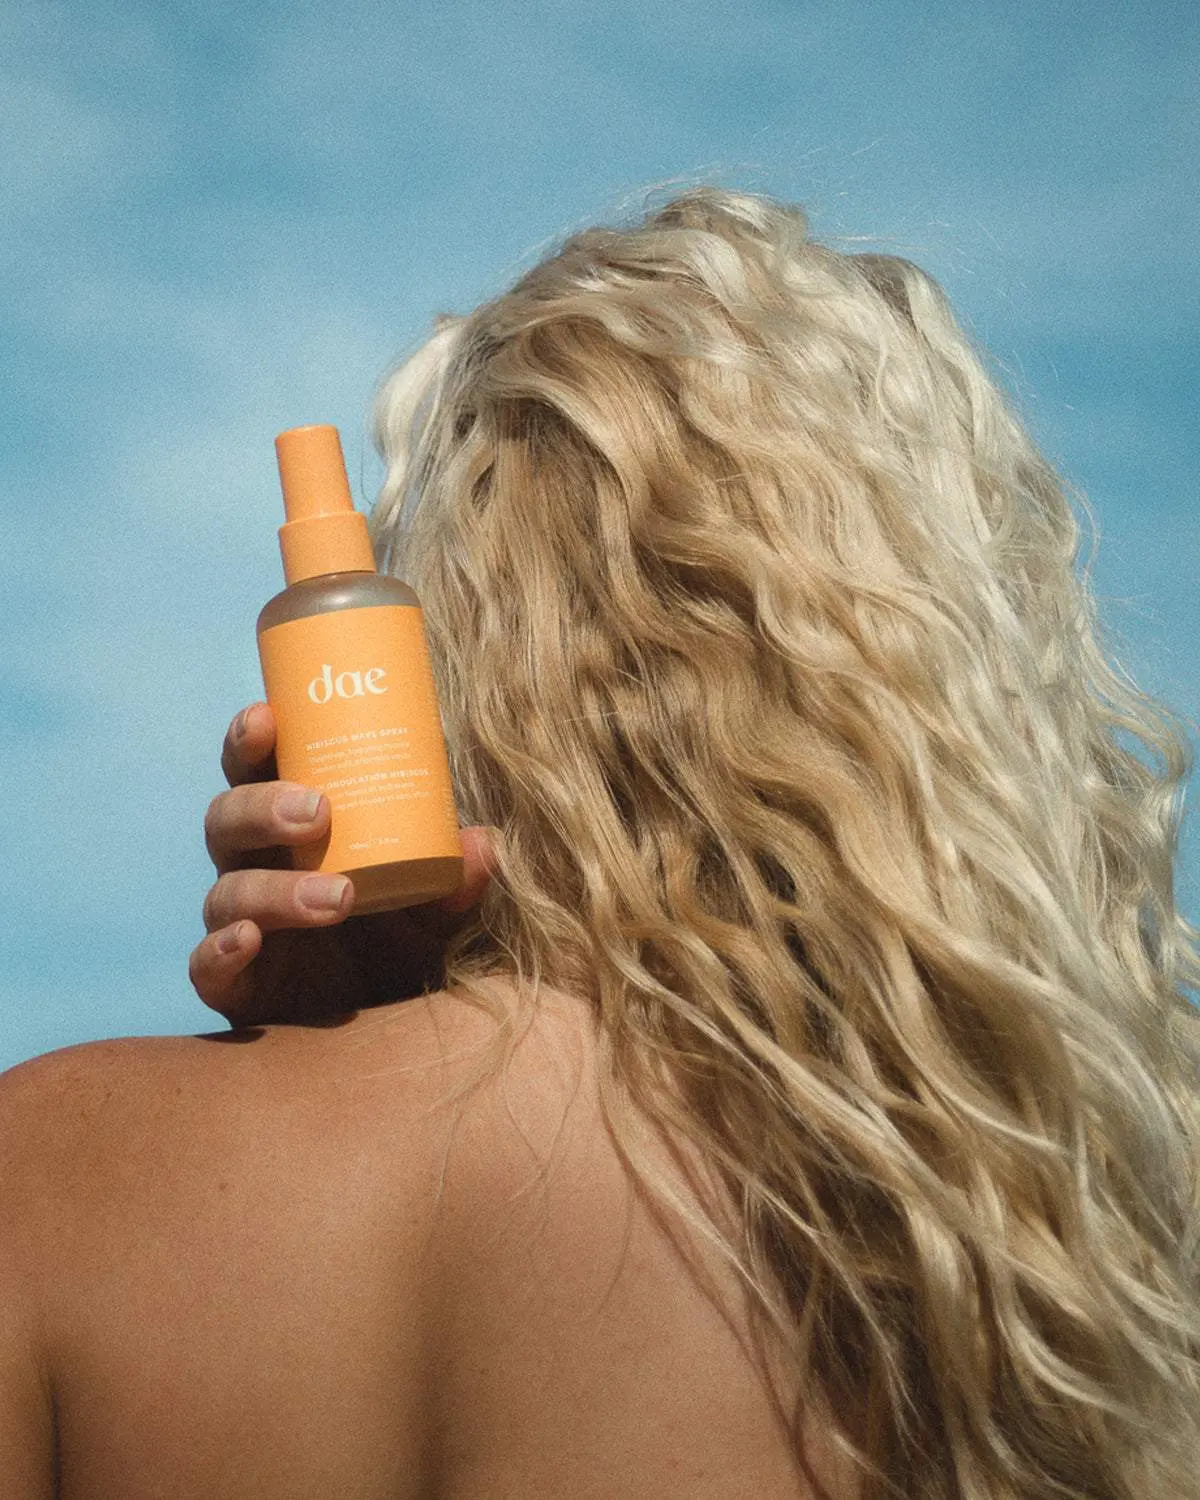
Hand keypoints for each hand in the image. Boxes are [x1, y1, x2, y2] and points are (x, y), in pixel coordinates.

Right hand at [189, 701, 497, 1027]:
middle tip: (318, 811)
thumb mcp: (442, 907)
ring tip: (337, 897)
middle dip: (262, 808)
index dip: (250, 739)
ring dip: (275, 889)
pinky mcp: (236, 987)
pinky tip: (250, 940)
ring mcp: (241, 926)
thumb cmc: (407, 941)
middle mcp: (257, 869)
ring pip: (227, 893)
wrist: (394, 1027)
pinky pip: (208, 966)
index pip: (256, 771)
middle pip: (227, 821)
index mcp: (293, 830)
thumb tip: (486, 844)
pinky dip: (221, 950)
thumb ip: (461, 879)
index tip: (268, 717)